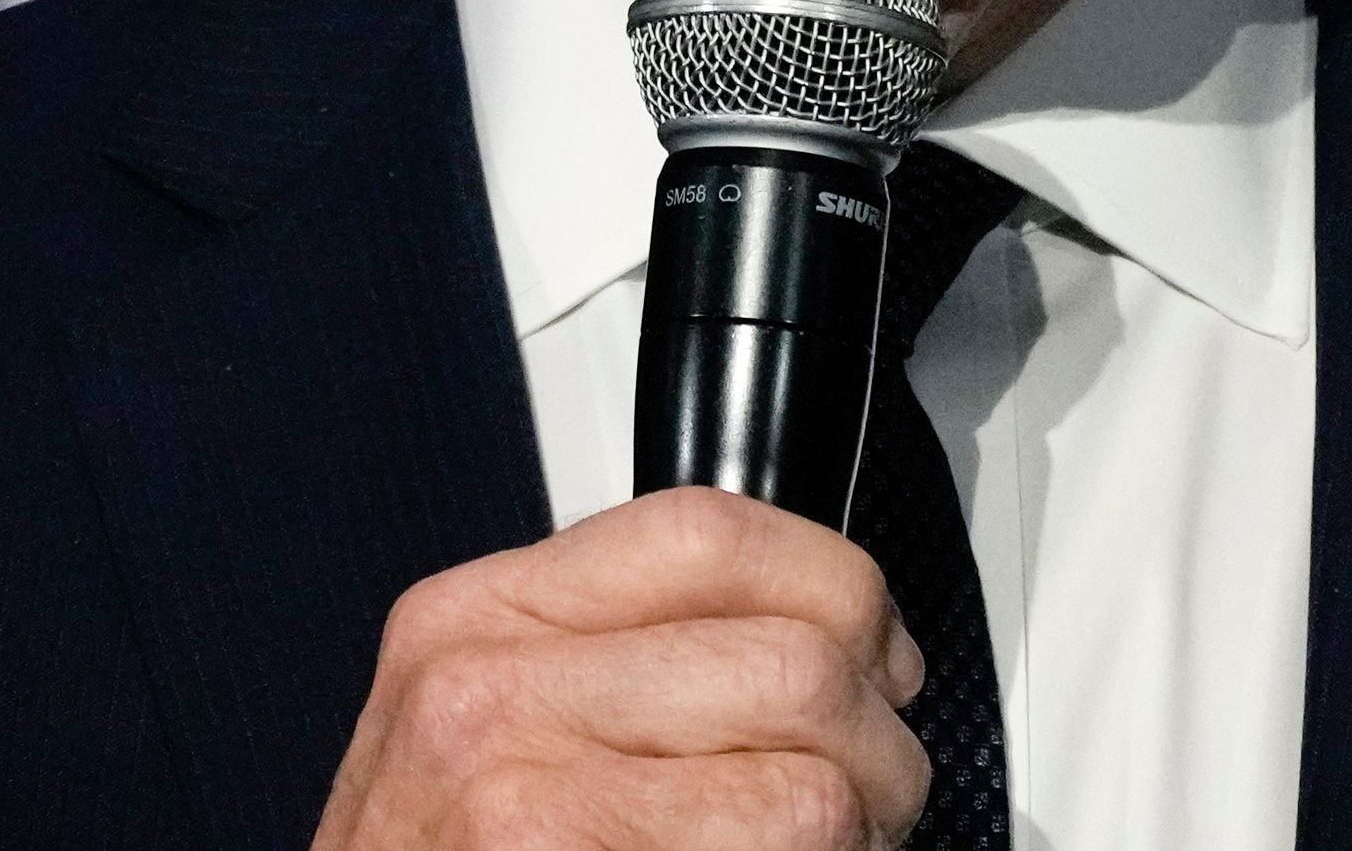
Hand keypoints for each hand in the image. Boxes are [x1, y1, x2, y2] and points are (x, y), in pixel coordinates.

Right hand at [310, 485, 932, 848]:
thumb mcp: (483, 727)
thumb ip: (613, 652)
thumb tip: (813, 626)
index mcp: (473, 617)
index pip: (709, 530)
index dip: (834, 586)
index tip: (872, 651)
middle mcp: (483, 691)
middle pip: (793, 655)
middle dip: (877, 738)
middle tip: (870, 792)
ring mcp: (521, 802)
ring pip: (814, 780)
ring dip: (862, 829)